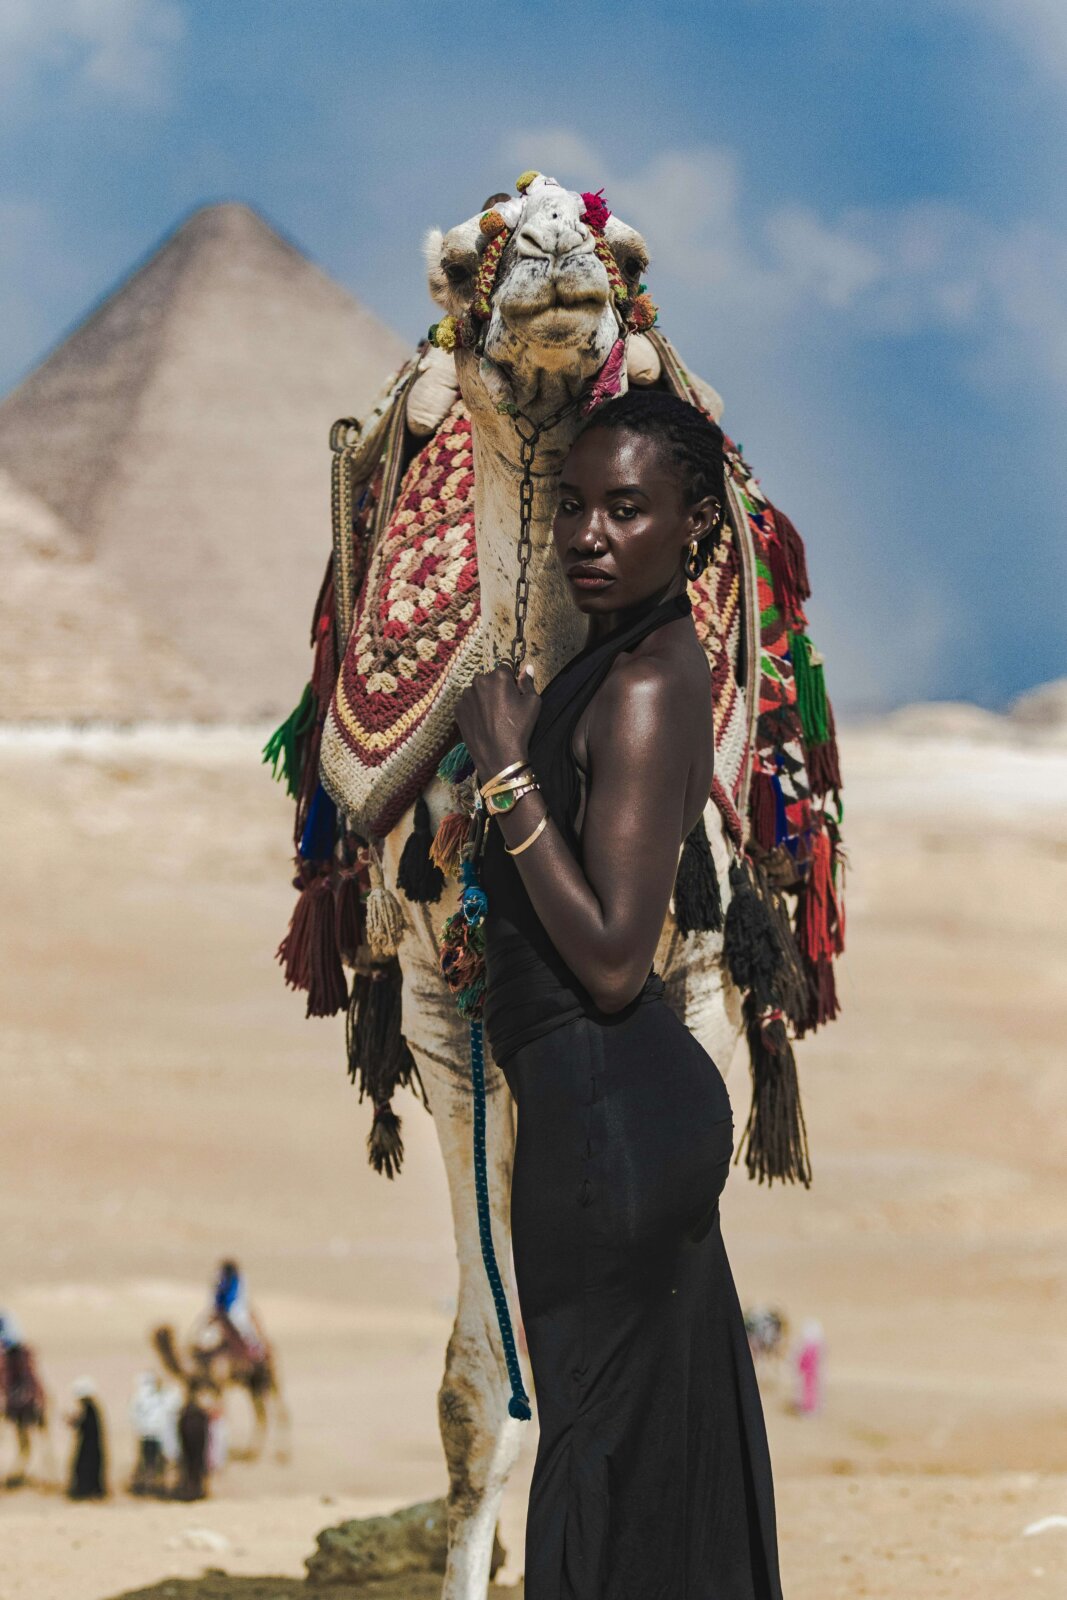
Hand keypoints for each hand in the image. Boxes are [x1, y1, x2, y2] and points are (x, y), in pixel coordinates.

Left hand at [455, 662, 539, 781]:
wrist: (498, 756)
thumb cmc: (519, 729)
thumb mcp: (533, 703)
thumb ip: (528, 682)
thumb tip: (527, 667)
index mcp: (499, 676)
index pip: (506, 666)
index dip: (511, 679)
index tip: (513, 692)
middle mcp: (479, 681)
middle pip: (489, 678)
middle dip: (496, 687)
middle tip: (504, 707)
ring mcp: (466, 695)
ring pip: (477, 690)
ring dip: (483, 697)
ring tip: (492, 717)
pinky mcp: (458, 709)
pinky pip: (467, 703)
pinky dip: (474, 709)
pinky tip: (482, 722)